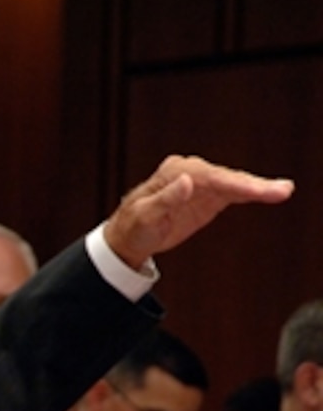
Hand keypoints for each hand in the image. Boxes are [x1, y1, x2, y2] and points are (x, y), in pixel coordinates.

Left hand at [105, 155, 293, 268]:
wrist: (128, 238)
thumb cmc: (132, 227)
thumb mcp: (145, 216)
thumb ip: (165, 199)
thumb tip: (187, 181)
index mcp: (175, 172)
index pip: (210, 177)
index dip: (234, 184)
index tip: (254, 191)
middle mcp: (190, 173)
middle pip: (226, 178)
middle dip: (253, 185)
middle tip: (281, 191)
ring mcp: (201, 185)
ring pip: (234, 184)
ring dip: (258, 189)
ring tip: (283, 191)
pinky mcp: (207, 198)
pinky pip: (232, 194)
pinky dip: (250, 194)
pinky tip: (271, 194)